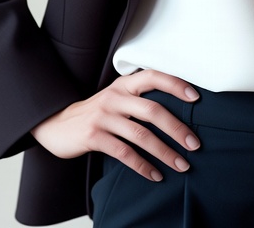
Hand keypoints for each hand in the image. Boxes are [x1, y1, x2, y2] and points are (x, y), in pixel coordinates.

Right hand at [30, 70, 200, 180]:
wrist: (57, 124)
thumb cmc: (97, 112)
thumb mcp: (117, 97)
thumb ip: (139, 99)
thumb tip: (177, 110)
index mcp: (124, 84)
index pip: (154, 76)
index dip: (176, 84)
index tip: (196, 98)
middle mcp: (115, 97)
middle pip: (153, 110)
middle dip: (177, 129)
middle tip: (195, 145)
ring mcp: (104, 116)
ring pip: (141, 135)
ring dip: (164, 152)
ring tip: (181, 165)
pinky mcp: (93, 136)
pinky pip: (124, 153)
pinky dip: (142, 166)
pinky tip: (155, 175)